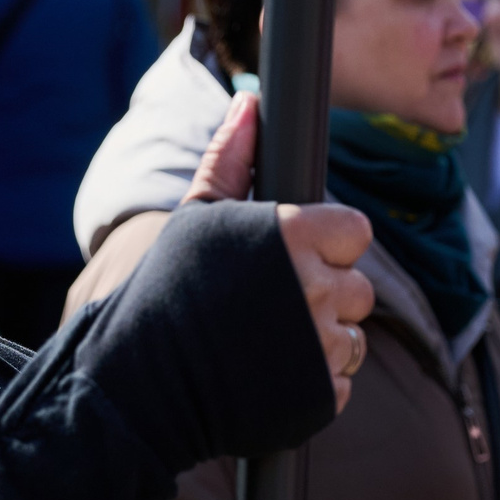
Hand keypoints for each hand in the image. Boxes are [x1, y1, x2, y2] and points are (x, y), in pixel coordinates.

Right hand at [185, 94, 375, 412]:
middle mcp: (316, 287)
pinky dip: (313, 384)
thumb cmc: (165, 290)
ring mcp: (322, 346)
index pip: (355, 231)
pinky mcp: (322, 397)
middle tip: (269, 307)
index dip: (329, 245)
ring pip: (354, 338)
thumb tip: (249, 102)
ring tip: (266, 343)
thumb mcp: (196, 218)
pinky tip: (269, 376)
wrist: (140, 383)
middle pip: (359, 288)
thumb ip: (231, 159)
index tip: (293, 260)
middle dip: (323, 296)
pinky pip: (341, 384)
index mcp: (294, 234)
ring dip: (321, 341)